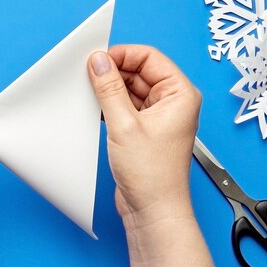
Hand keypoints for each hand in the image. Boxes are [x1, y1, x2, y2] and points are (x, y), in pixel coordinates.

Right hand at [87, 45, 200, 227]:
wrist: (152, 211)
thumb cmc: (152, 175)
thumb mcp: (124, 125)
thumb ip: (109, 89)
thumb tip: (98, 61)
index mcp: (180, 94)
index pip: (149, 58)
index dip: (122, 55)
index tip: (97, 58)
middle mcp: (172, 102)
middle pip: (138, 72)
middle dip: (112, 72)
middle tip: (87, 75)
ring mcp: (157, 117)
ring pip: (129, 89)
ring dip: (109, 90)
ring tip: (89, 94)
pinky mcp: (143, 130)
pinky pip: (125, 106)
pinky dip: (109, 105)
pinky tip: (94, 108)